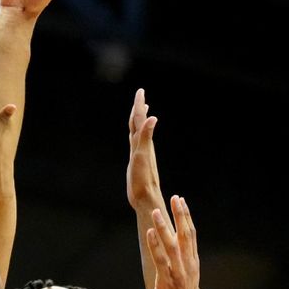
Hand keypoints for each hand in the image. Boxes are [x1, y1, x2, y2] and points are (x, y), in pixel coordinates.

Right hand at [127, 88, 160, 208]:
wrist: (145, 197)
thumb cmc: (143, 179)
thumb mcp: (143, 155)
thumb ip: (146, 136)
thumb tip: (152, 118)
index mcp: (142, 142)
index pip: (140, 119)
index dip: (139, 105)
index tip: (140, 91)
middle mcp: (142, 145)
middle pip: (139, 122)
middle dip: (139, 108)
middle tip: (140, 95)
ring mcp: (140, 153)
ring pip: (138, 131)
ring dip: (139, 119)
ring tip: (142, 109)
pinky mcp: (137, 161)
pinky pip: (137, 143)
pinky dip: (138, 134)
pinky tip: (139, 136)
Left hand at [147, 196, 199, 288]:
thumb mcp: (185, 281)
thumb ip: (182, 264)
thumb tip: (176, 250)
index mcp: (192, 264)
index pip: (191, 236)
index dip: (186, 217)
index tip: (181, 201)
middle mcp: (188, 266)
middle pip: (186, 236)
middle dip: (180, 216)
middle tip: (175, 198)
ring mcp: (178, 274)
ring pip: (172, 245)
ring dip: (164, 227)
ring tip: (157, 211)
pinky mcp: (167, 282)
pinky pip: (161, 260)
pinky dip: (156, 245)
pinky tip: (151, 233)